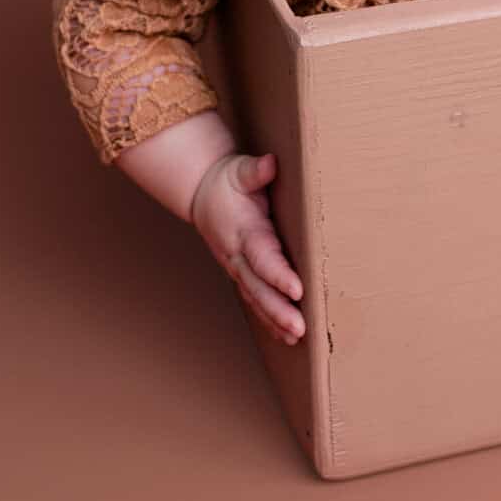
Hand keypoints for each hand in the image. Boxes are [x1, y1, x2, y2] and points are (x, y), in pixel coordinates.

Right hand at [190, 152, 305, 345]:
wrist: (201, 193)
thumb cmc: (225, 182)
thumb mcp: (239, 170)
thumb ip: (255, 171)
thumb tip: (270, 164)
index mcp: (244, 231)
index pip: (262, 257)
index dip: (278, 275)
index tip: (297, 289)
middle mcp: (238, 255)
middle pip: (258, 287)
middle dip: (278, 309)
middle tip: (299, 327)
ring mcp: (237, 267)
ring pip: (255, 298)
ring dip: (274, 320)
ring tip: (296, 336)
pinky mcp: (240, 273)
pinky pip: (254, 299)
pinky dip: (268, 318)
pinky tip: (284, 334)